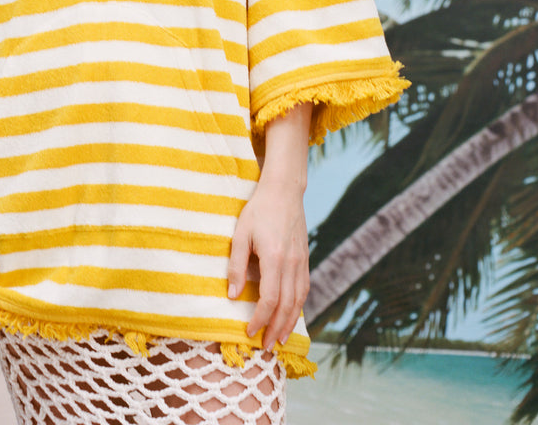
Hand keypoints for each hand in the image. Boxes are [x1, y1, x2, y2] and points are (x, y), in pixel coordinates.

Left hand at [227, 179, 309, 349]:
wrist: (284, 191)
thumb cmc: (258, 210)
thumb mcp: (240, 234)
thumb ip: (236, 266)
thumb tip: (232, 296)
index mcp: (274, 258)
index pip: (269, 299)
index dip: (260, 319)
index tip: (249, 332)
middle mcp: (291, 264)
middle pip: (287, 306)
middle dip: (276, 329)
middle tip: (266, 347)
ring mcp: (301, 261)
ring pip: (299, 301)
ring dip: (290, 323)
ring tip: (281, 339)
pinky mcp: (305, 258)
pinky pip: (304, 289)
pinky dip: (299, 307)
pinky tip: (292, 315)